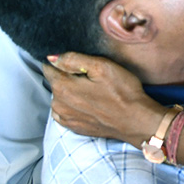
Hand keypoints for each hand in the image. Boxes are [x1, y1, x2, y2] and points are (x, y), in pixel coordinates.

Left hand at [44, 52, 160, 143]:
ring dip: (71, 91)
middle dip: (68, 75)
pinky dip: (73, 104)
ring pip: (60, 96)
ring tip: (92, 90)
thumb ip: (74, 59)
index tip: (79, 62)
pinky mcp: (73, 127)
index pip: (49, 67)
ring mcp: (65, 118)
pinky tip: (90, 102)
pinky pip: (65, 110)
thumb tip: (51, 57)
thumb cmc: (122, 92)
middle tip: (91, 76)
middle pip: (55, 81)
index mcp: (63, 88)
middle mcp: (58, 105)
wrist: (135, 121)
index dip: (62, 60)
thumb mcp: (102, 66)